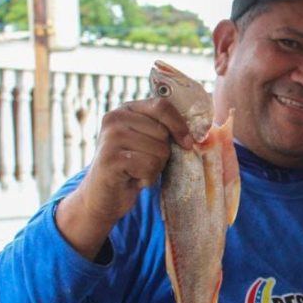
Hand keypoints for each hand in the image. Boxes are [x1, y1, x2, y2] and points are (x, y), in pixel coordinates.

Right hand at [56, 98, 193, 259]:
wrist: (102, 197)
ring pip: (159, 150)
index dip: (180, 124)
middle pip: (163, 132)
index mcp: (126, 109)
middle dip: (163, 154)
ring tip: (138, 171)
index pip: (161, 105)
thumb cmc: (132, 168)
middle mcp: (114, 118)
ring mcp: (110, 138)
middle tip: (145, 163)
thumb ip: (163, 129)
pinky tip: (133, 179)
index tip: (188, 143)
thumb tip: (201, 131)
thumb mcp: (147, 142)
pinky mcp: (110, 159)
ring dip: (155, 168)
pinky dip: (147, 178)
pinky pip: (148, 166)